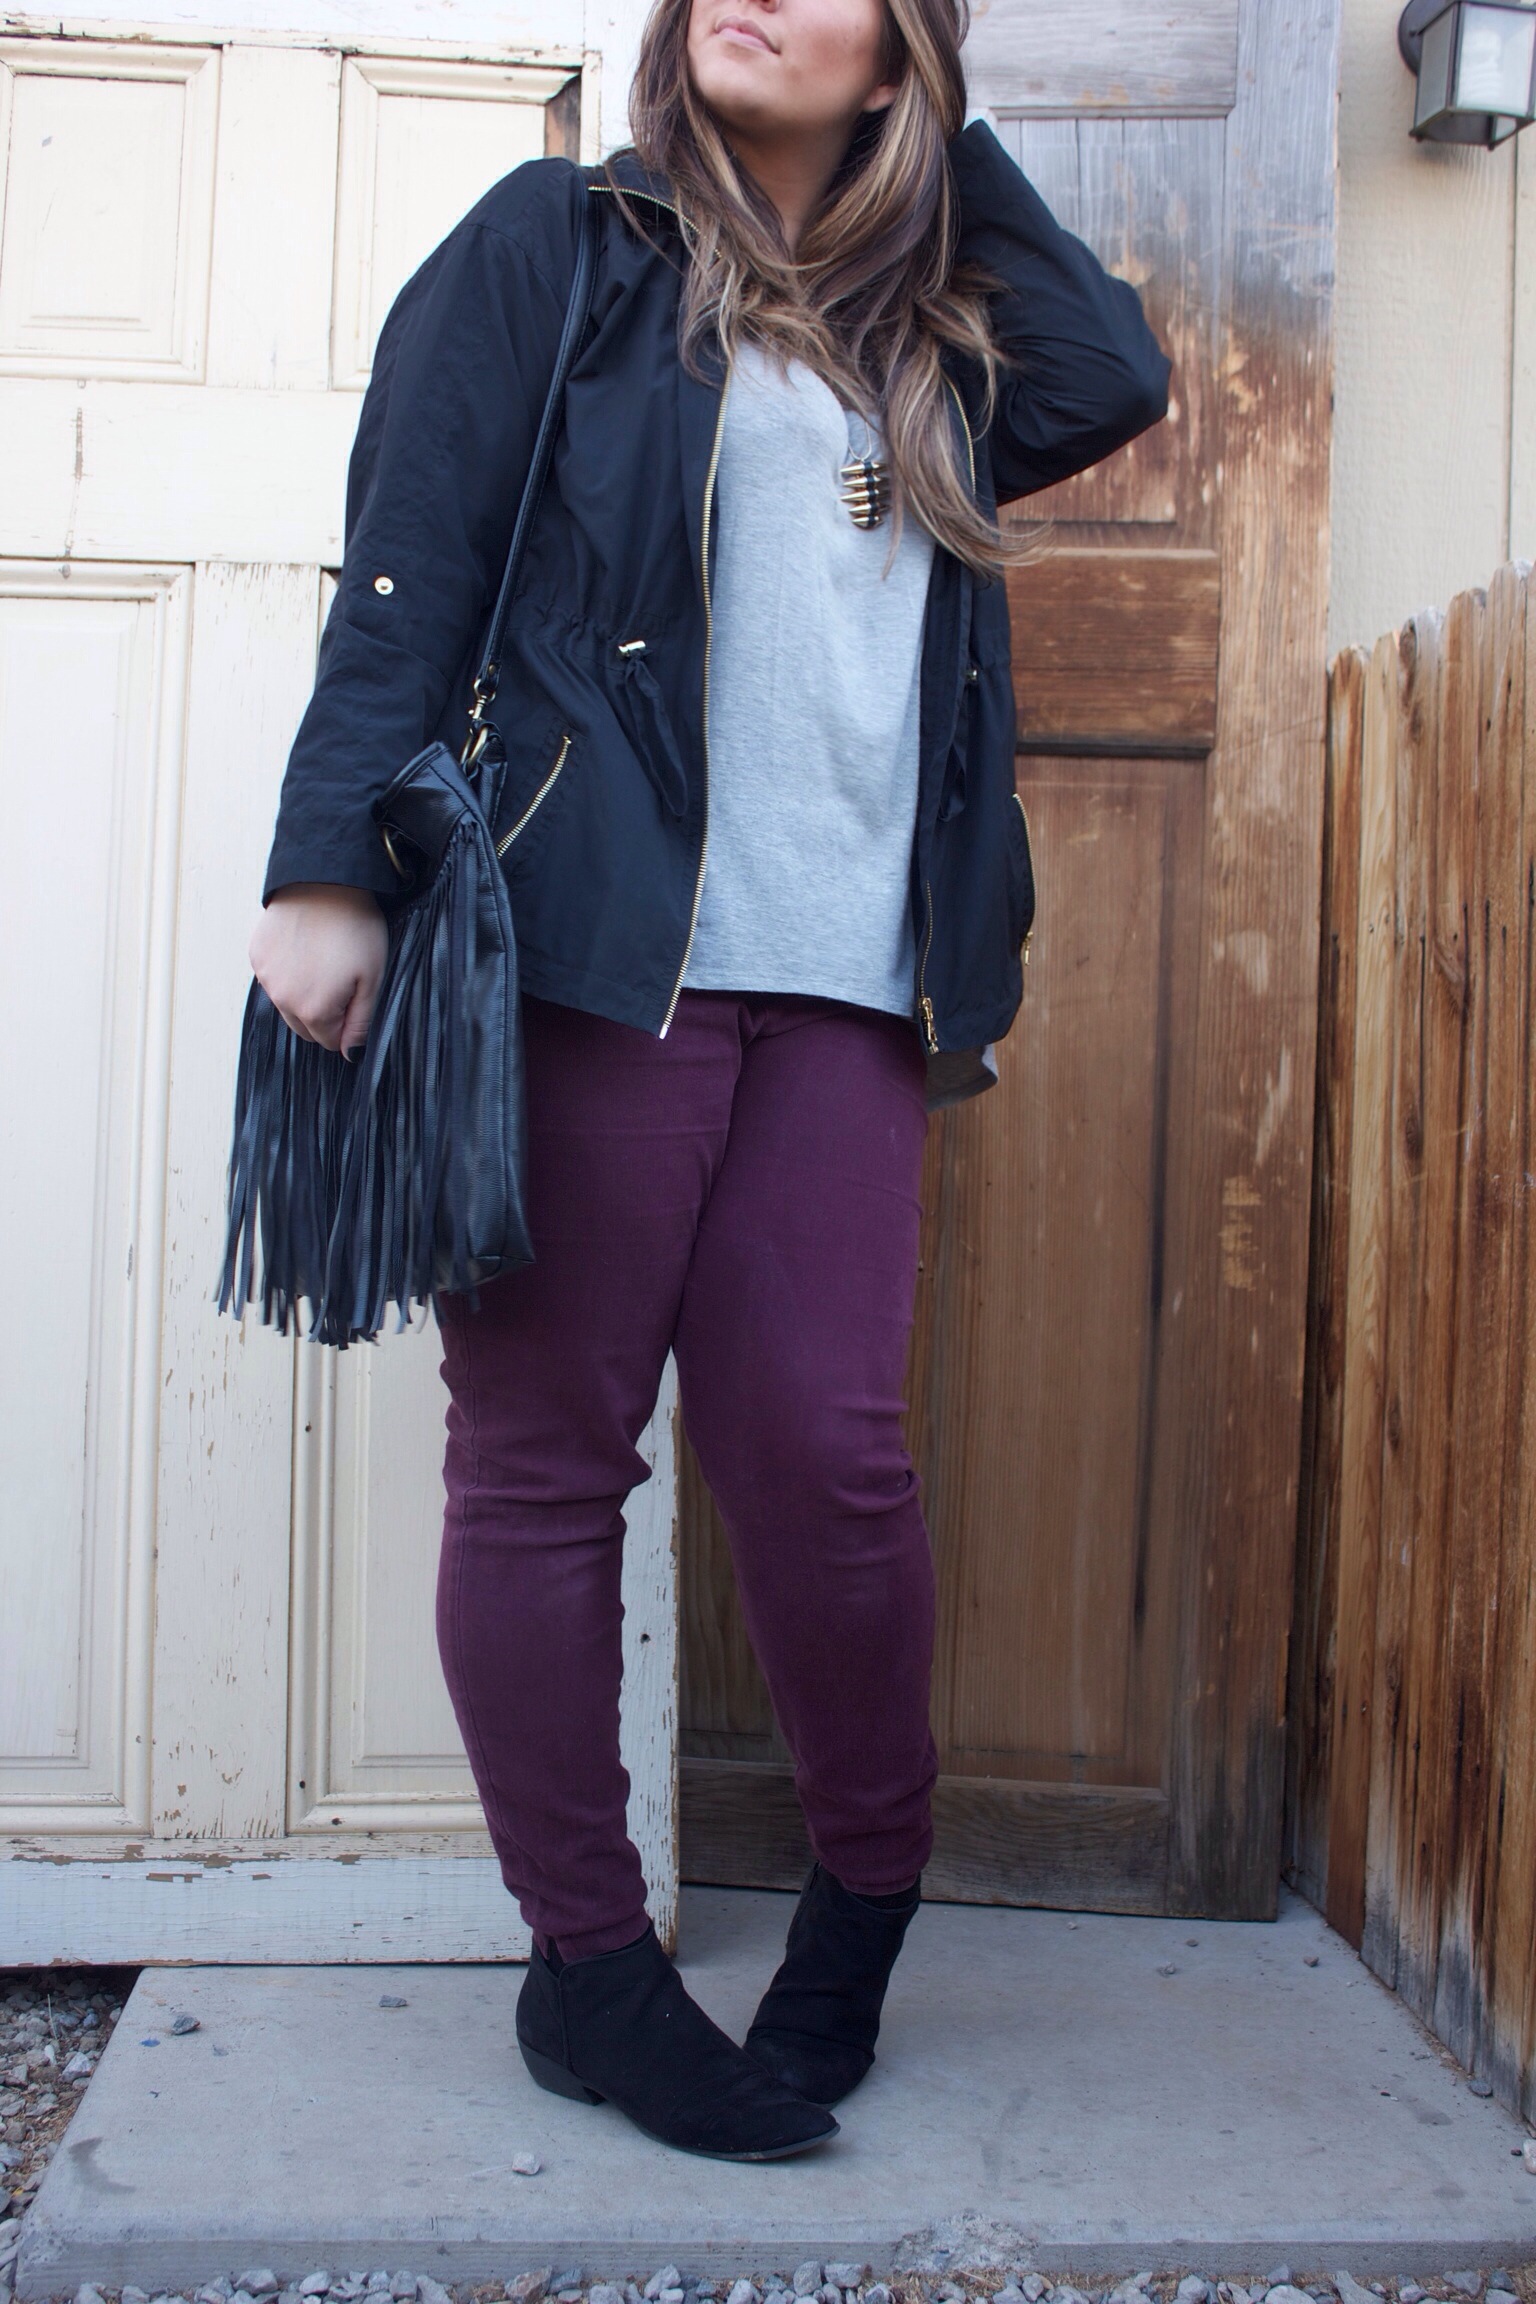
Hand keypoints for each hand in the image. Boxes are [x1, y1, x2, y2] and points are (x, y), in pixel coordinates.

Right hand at [249, 884, 388, 1054]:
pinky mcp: (256, 955)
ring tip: (323, 961)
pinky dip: (286, 972)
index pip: (328, 1041)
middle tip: (342, 981)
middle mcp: (283, 1000)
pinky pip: (272, 978)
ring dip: (302, 994)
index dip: (345, 1025)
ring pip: (286, 1004)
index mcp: (314, 1011)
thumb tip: (349, 1053)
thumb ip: (360, 1022)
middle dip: (323, 1015)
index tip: (355, 998)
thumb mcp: (373, 979)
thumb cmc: (354, 928)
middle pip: (304, 1027)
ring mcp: (265, 977)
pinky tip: (304, 949)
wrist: (324, 881)